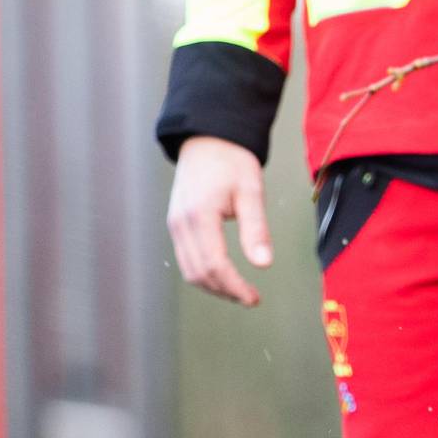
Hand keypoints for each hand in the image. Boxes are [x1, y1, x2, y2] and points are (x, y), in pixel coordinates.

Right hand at [166, 135, 272, 306]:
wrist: (207, 140)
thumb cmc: (231, 161)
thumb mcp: (251, 191)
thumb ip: (256, 228)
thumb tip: (263, 264)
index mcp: (200, 215)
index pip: (215, 264)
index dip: (234, 286)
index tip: (253, 297)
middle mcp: (181, 224)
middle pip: (199, 273)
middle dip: (225, 291)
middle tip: (250, 298)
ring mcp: (175, 225)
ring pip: (189, 270)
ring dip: (214, 286)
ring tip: (239, 291)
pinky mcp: (176, 225)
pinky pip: (186, 259)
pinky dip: (204, 273)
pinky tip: (224, 275)